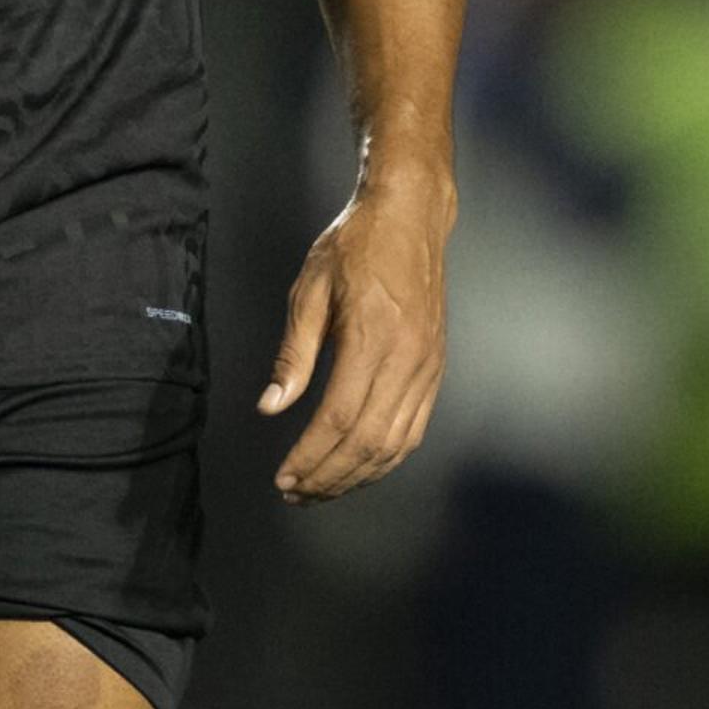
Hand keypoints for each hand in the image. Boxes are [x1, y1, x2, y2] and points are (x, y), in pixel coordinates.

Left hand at [256, 171, 452, 501]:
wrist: (410, 216)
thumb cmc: (356, 245)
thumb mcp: (309, 289)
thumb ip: (293, 354)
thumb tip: (271, 406)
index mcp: (371, 336)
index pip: (338, 417)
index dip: (309, 456)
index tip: (283, 476)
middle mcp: (407, 357)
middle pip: (368, 441)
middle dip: (329, 476)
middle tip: (296, 492)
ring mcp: (427, 365)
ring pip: (396, 443)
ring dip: (357, 475)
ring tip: (323, 488)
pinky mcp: (436, 367)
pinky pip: (415, 427)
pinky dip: (388, 457)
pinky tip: (362, 466)